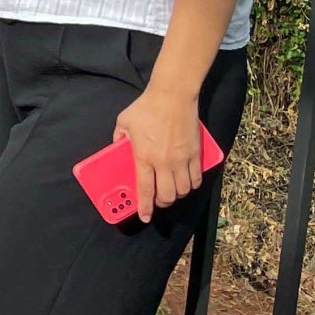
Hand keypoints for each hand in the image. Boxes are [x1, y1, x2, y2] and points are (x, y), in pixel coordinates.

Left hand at [116, 86, 204, 222]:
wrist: (172, 97)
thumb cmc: (146, 109)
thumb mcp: (123, 122)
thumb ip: (119, 138)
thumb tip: (118, 148)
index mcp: (144, 157)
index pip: (145, 190)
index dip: (145, 207)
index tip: (145, 217)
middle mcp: (164, 163)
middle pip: (167, 195)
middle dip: (162, 203)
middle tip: (157, 200)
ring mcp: (182, 160)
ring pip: (183, 190)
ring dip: (177, 195)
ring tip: (171, 191)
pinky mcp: (196, 154)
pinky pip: (196, 178)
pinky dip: (192, 185)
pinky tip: (186, 182)